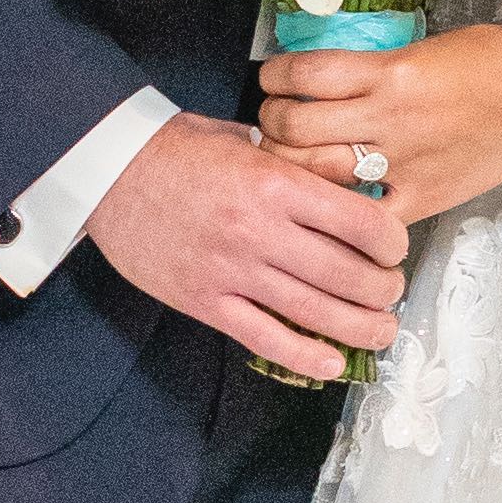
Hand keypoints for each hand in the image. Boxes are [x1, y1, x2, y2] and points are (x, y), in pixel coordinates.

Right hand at [87, 112, 405, 373]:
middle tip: (392, 293)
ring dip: (359, 328)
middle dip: (383, 290)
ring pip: (315, 312)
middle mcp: (260, 230)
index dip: (392, 242)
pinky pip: (264, 337)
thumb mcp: (244, 139)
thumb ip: (292, 165)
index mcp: (275, 183)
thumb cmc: (175, 149)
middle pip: (347, 274)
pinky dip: (304, 356)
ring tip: (381, 331)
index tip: (396, 249)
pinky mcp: (204, 300)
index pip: (360, 222)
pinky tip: (331, 363)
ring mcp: (231, 270)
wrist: (105, 169)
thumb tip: (343, 186)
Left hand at [257, 26, 501, 222]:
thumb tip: (316, 81)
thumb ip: (369, 69)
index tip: (271, 80)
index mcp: (387, 70)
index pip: (303, 73)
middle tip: (272, 123)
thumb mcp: (418, 48)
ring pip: (316, 172)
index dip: (274, 76)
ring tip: (290, 159)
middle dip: (271, 123)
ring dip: (290, 165)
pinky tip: (332, 203)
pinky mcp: (423, 198)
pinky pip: (364, 217)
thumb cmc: (487, 60)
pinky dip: (341, 213)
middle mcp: (389, 117)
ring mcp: (405, 162)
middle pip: (296, 125)